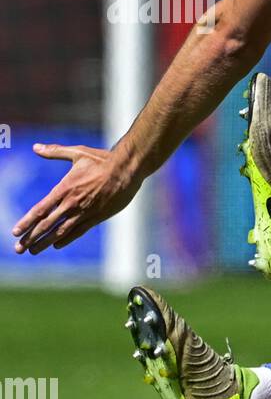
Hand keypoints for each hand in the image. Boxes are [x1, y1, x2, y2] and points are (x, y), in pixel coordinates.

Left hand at [11, 143, 141, 254]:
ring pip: (60, 231)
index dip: (26, 222)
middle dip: (31, 237)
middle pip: (47, 224)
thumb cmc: (103, 160)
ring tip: (33, 251)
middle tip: (18, 249)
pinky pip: (79, 231)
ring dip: (45, 242)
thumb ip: (55, 152)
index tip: (15, 232)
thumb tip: (36, 147)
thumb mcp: (78, 153)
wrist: (128, 169)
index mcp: (65, 189)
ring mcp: (85, 212)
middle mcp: (72, 203)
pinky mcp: (97, 217)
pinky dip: (66, 239)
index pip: (40, 210)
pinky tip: (57, 246)